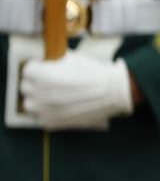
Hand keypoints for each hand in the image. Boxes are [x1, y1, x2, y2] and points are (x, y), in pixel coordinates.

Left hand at [19, 51, 133, 129]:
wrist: (112, 92)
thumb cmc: (94, 73)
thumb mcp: (74, 58)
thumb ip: (54, 60)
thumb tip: (45, 60)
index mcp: (45, 76)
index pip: (27, 70)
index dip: (37, 67)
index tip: (44, 68)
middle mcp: (41, 94)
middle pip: (25, 87)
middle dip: (35, 82)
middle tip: (49, 81)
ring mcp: (46, 110)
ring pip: (29, 104)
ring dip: (38, 99)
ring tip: (51, 96)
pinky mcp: (52, 122)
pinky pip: (40, 118)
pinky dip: (47, 113)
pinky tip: (59, 107)